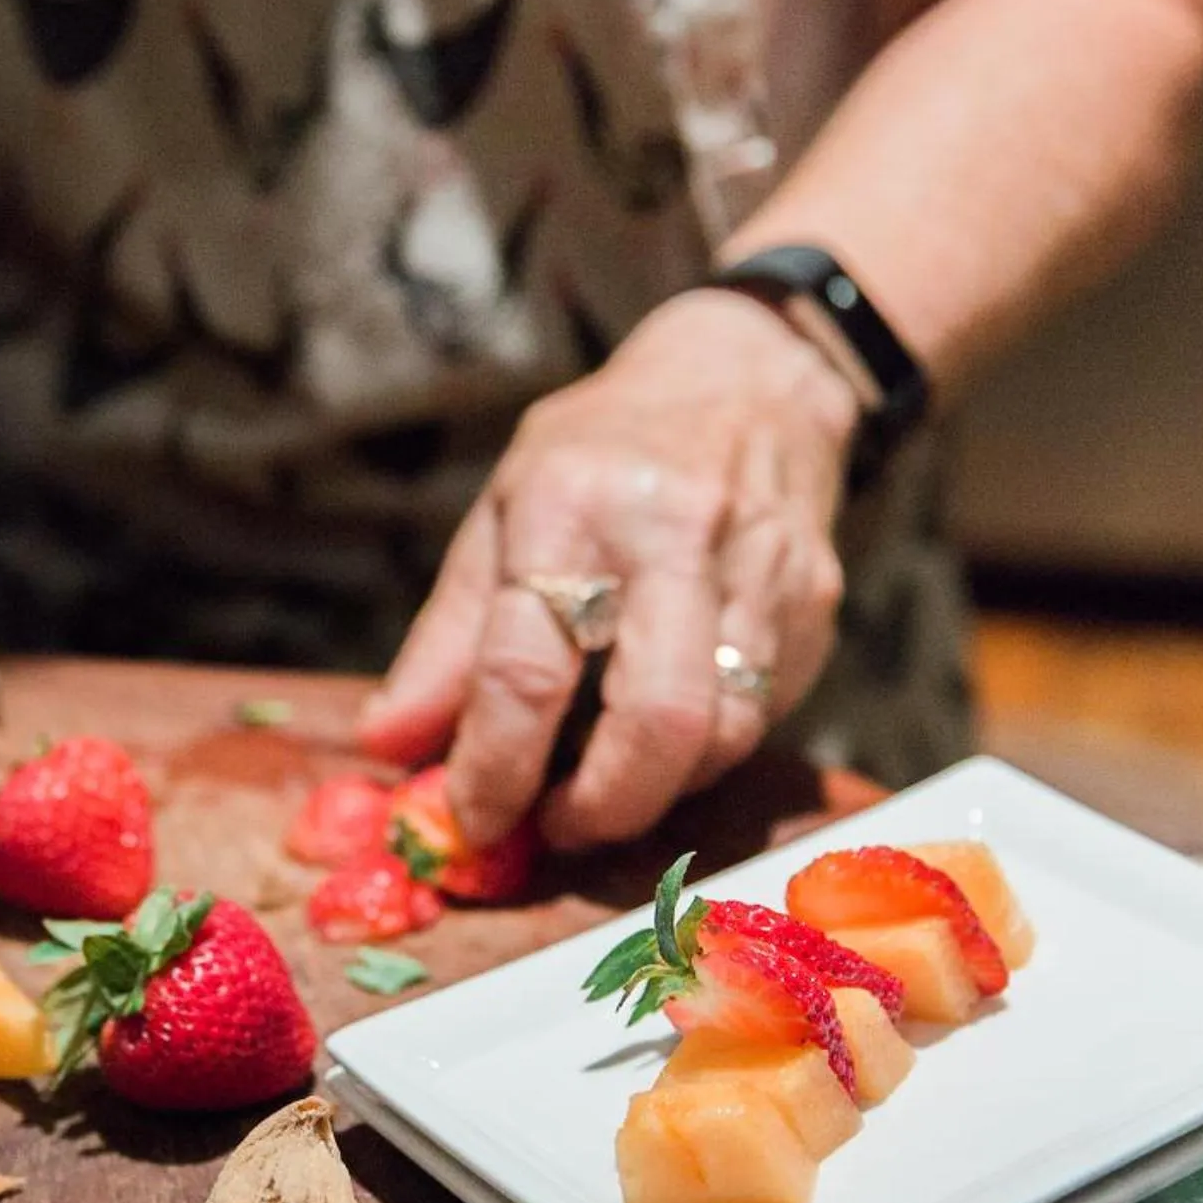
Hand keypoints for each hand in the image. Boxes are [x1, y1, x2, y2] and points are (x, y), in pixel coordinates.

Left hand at [358, 289, 855, 850]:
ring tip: (602, 791)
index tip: (473, 818)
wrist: (751, 376)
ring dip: (655, 794)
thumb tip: (386, 746)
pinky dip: (702, 756)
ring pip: (721, 735)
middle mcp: (674, 534)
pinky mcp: (815, 604)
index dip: (494, 769)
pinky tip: (661, 744)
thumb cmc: (602, 455)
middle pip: (655, 720)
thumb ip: (446, 641)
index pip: (528, 670)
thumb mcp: (501, 514)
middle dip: (602, 806)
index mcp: (571, 506)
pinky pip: (761, 717)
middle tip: (557, 825)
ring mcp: (760, 569)